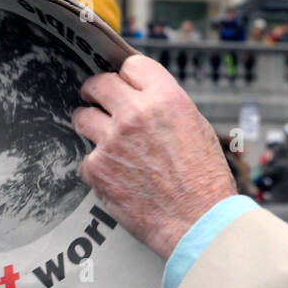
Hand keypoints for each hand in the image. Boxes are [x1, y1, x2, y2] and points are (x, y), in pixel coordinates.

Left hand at [72, 54, 236, 260]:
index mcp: (165, 98)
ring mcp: (111, 141)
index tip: (124, 84)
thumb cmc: (205, 179)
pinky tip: (118, 177)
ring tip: (104, 139)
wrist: (199, 222)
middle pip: (99, 83)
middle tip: (96, 99)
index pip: (131, 66)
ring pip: (82, 118)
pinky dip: (98, 167)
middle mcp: (135, 114)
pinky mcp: (97, 169)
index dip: (128, 76)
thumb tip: (144, 98)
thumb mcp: (197, 128)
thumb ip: (167, 107)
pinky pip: (86, 159)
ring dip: (90, 124)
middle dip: (96, 90)